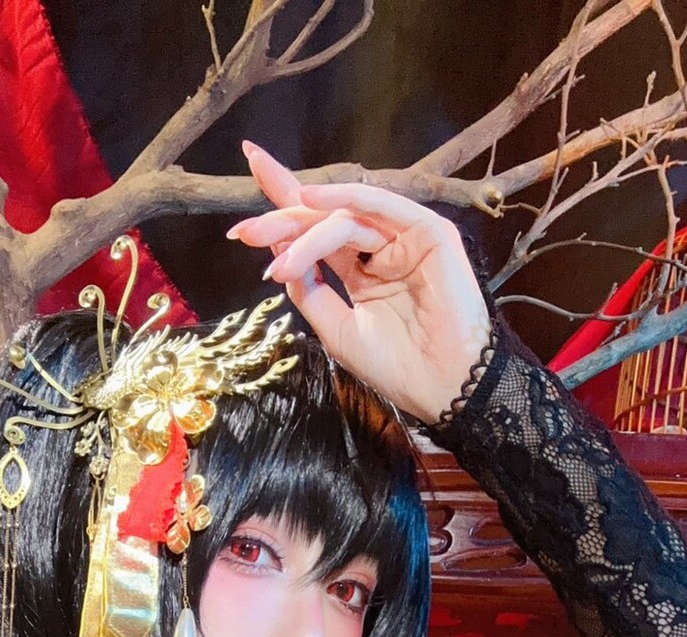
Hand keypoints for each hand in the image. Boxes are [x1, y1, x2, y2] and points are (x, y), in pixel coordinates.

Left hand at [227, 143, 491, 425]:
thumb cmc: (398, 367)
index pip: (318, 231)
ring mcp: (405, 236)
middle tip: (243, 232)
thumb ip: (309, 290)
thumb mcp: (337, 329)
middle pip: (324, 220)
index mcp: (362, 269)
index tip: (244, 199)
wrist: (444, 387)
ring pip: (344, 218)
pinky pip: (380, 205)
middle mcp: (381, 247)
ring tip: (274, 255)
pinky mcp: (428, 231)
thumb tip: (276, 254)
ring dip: (303, 230)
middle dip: (280, 220)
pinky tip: (311, 200)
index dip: (282, 211)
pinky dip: (345, 199)